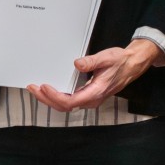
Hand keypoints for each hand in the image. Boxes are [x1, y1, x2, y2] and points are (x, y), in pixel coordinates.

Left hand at [29, 39, 161, 113]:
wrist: (131, 65)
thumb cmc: (120, 62)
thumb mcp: (106, 58)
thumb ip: (91, 61)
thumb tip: (77, 63)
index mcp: (95, 92)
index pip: (71, 102)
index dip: (55, 97)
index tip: (45, 87)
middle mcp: (91, 99)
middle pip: (64, 106)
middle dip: (46, 99)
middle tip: (33, 88)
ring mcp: (88, 99)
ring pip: (65, 105)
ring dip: (49, 99)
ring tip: (36, 89)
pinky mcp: (87, 96)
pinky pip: (69, 100)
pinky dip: (56, 96)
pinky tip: (48, 90)